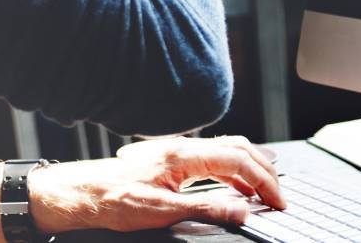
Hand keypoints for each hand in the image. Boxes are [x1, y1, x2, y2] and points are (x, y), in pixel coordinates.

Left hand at [28, 136, 284, 233]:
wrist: (81, 194)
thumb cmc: (112, 200)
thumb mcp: (161, 213)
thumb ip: (205, 209)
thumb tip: (241, 211)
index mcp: (183, 155)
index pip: (238, 160)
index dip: (264, 181)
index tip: (277, 201)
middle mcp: (182, 147)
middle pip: (237, 148)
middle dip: (264, 170)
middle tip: (279, 196)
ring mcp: (177, 151)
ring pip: (226, 150)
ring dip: (250, 168)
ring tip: (265, 190)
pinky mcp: (171, 160)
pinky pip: (212, 158)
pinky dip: (232, 170)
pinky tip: (235, 186)